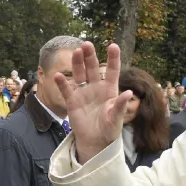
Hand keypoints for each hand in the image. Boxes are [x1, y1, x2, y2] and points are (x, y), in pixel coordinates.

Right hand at [55, 43, 132, 162]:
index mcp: (109, 89)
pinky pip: (66, 90)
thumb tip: (128, 93)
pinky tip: (58, 76)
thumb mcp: (116, 118)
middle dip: (90, 56)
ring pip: (79, 74)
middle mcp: (96, 87)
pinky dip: (62, 83)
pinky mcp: (72, 101)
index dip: (113, 58)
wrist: (95, 141)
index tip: (112, 45)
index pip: (112, 70)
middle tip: (87, 44)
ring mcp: (83, 93)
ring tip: (76, 52)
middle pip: (93, 68)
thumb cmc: (109, 129)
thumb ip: (120, 105)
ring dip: (77, 63)